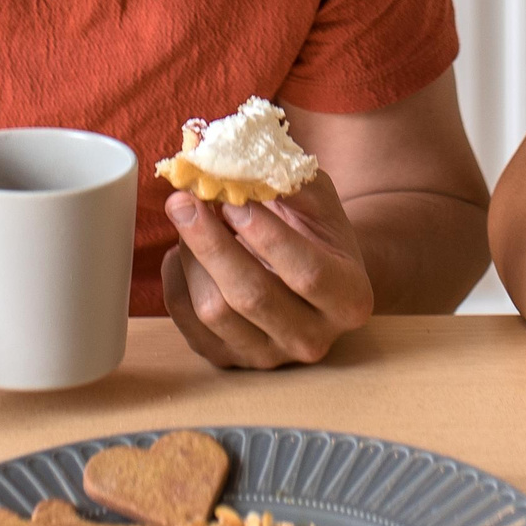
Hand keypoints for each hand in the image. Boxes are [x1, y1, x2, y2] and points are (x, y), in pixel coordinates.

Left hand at [159, 174, 374, 367]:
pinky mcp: (229, 360)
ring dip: (191, 256)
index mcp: (350, 299)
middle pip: (252, 296)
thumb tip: (235, 165)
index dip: (266, 235)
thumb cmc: (316, 233)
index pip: (308, 273)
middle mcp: (313, 338)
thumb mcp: (318, 200)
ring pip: (214, 311)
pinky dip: (176, 279)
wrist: (313, 279)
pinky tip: (182, 252)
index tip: (234, 199)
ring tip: (190, 220)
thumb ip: (286, 182)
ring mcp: (269, 356)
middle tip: (184, 201)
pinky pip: (186, 321)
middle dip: (211, 242)